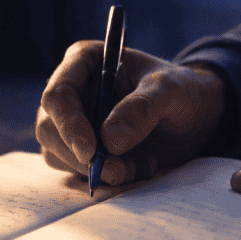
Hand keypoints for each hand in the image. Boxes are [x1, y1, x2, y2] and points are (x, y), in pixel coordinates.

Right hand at [37, 41, 224, 184]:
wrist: (191, 118)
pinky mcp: (82, 149)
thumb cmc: (180, 92)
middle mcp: (72, 91)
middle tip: (118, 171)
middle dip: (80, 156)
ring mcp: (73, 122)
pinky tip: (135, 168)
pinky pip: (77, 171)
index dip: (68, 125)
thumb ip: (143, 108)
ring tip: (136, 167)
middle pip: (50, 128)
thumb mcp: (170, 92)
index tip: (91, 151)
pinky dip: (104, 177)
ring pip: (58, 153)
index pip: (58, 95)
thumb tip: (110, 140)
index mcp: (84, 62)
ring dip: (94, 170)